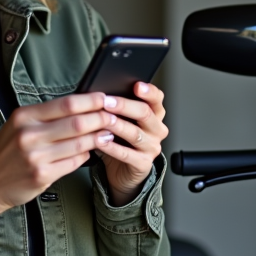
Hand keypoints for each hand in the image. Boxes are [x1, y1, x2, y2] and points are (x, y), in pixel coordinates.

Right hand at [0, 92, 118, 213]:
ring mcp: (36, 156)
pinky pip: (74, 162)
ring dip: (98, 138)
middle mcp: (29, 134)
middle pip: (77, 122)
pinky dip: (86, 156)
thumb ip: (45, 117)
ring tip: (108, 134)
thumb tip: (80, 106)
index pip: (67, 103)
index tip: (105, 98)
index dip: (91, 100)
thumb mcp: (18, 126)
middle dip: (101, 118)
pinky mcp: (42, 175)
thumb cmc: (5, 153)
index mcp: (24, 116)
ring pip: (80, 143)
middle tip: (114, 117)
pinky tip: (90, 152)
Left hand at [94, 82, 167, 204]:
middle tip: (107, 101)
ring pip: (135, 133)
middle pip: (145, 113)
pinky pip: (126, 154)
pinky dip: (111, 147)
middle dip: (124, 106)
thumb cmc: (120, 140)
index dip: (149, 91)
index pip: (157, 99)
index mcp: (155, 114)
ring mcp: (152, 147)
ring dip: (117, 125)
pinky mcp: (143, 164)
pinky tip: (100, 141)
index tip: (137, 85)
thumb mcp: (122, 120)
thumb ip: (116, 107)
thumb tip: (98, 93)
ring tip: (102, 120)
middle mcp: (157, 129)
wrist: (123, 170)